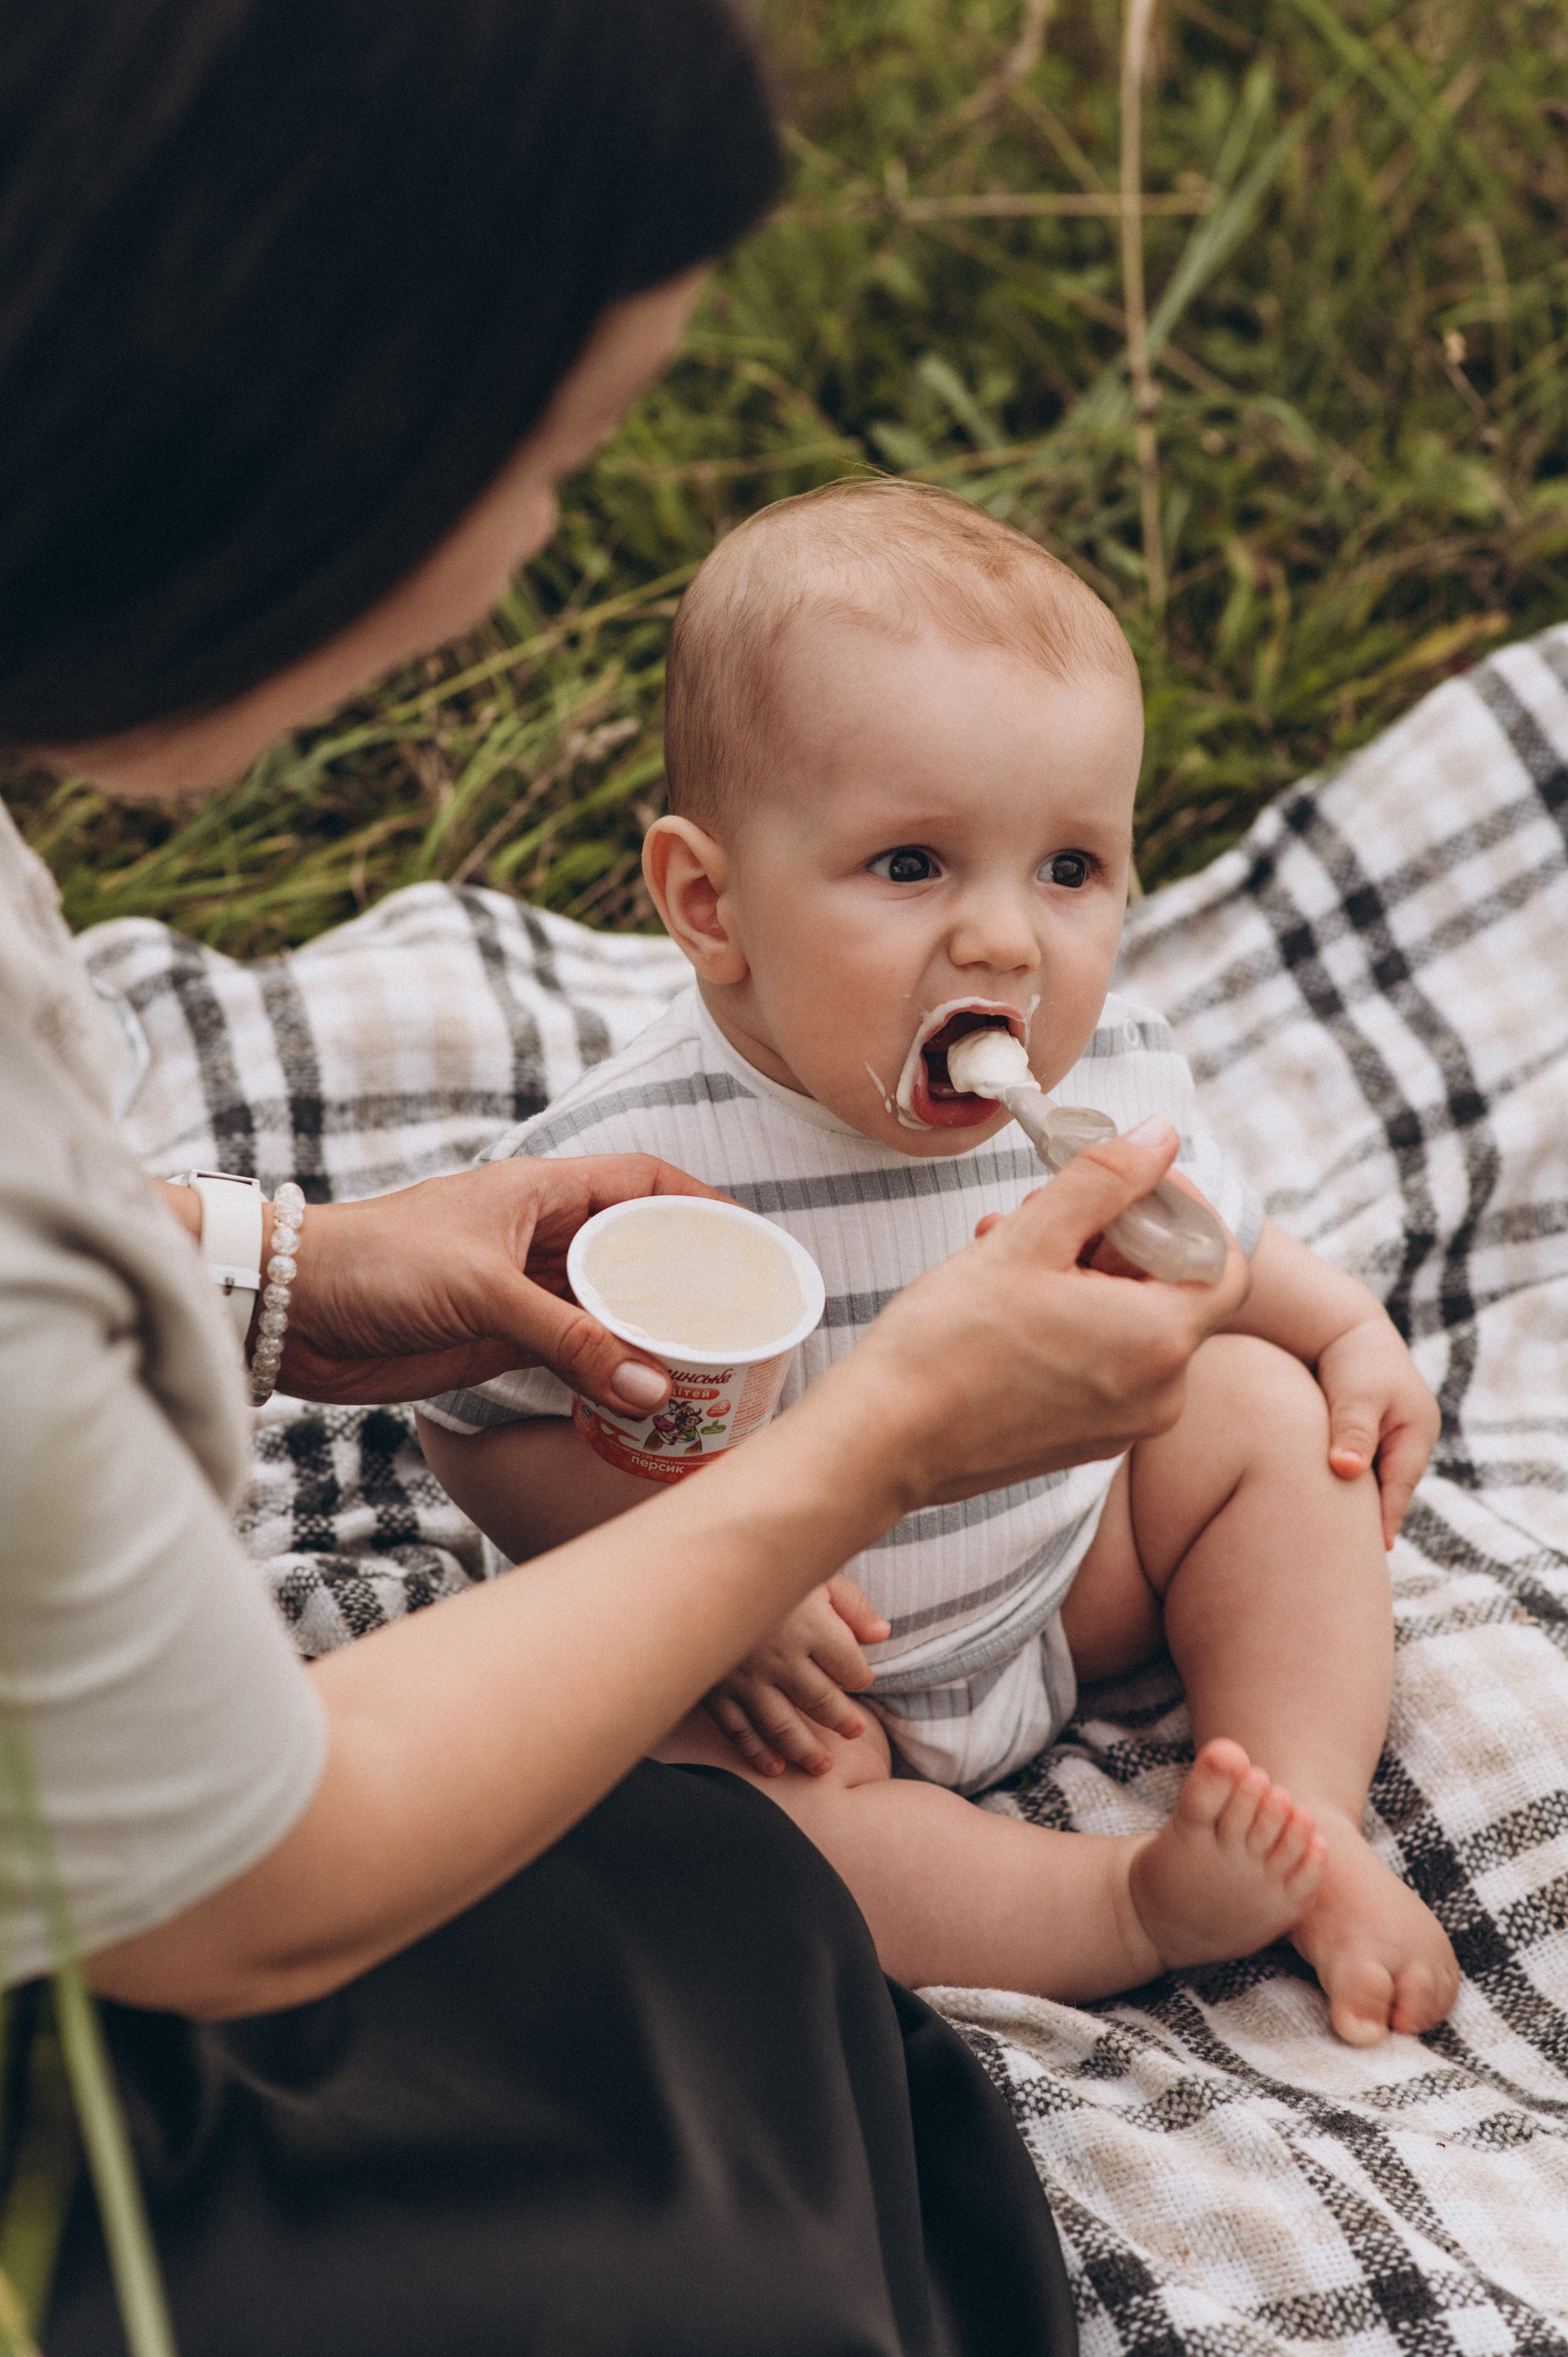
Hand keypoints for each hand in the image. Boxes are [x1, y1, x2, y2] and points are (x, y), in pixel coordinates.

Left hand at [160, 1157, 721, 1414]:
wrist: (285, 1306)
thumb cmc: (375, 1264)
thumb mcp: (484, 1293)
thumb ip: (571, 1340)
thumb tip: (655, 1387)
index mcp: (542, 1192)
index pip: (644, 1182)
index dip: (701, 1203)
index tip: (750, 1240)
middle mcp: (540, 1237)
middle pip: (636, 1251)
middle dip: (688, 1283)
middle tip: (743, 1321)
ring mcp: (522, 1291)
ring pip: (608, 1310)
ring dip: (650, 1337)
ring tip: (709, 1368)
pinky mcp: (499, 1341)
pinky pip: (573, 1356)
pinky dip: (608, 1376)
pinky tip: (644, 1400)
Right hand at [703, 1575, 890, 1776]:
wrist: (688, 1565)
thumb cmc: (759, 1561)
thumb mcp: (812, 1569)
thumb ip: (850, 1603)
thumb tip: (881, 1634)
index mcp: (810, 1625)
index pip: (851, 1668)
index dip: (860, 1676)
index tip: (860, 1678)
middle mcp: (780, 1657)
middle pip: (821, 1701)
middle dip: (841, 1719)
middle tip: (856, 1731)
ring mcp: (745, 1677)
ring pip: (782, 1726)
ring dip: (805, 1749)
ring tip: (823, 1765)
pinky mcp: (714, 1689)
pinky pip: (738, 1729)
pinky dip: (756, 1751)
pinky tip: (774, 1766)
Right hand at [800, 1119, 1252, 1519]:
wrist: (884, 1441)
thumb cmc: (947, 1343)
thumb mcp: (1029, 1237)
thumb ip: (1105, 1178)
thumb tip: (1160, 1137)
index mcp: (1158, 1342)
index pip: (1223, 1262)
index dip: (1186, 1211)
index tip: (1129, 1185)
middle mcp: (1159, 1395)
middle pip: (1174, 1290)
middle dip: (1117, 1234)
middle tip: (1050, 1205)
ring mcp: (1124, 1425)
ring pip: (1133, 1324)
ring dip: (1085, 1272)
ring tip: (1010, 1244)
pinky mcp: (1087, 1441)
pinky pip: (1106, 1364)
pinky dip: (1074, 1321)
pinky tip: (1008, 1299)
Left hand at [1315, 1312, 1439, 1546]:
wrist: (1340, 1324)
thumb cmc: (1351, 1357)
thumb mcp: (1355, 1393)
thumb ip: (1352, 1431)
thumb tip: (1346, 1470)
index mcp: (1416, 1431)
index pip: (1398, 1488)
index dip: (1383, 1520)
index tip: (1370, 1553)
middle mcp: (1408, 1437)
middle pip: (1388, 1489)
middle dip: (1371, 1519)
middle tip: (1348, 1560)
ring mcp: (1389, 1436)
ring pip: (1372, 1480)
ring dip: (1356, 1502)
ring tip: (1334, 1542)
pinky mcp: (1365, 1434)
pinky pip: (1357, 1467)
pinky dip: (1344, 1483)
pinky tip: (1322, 1504)